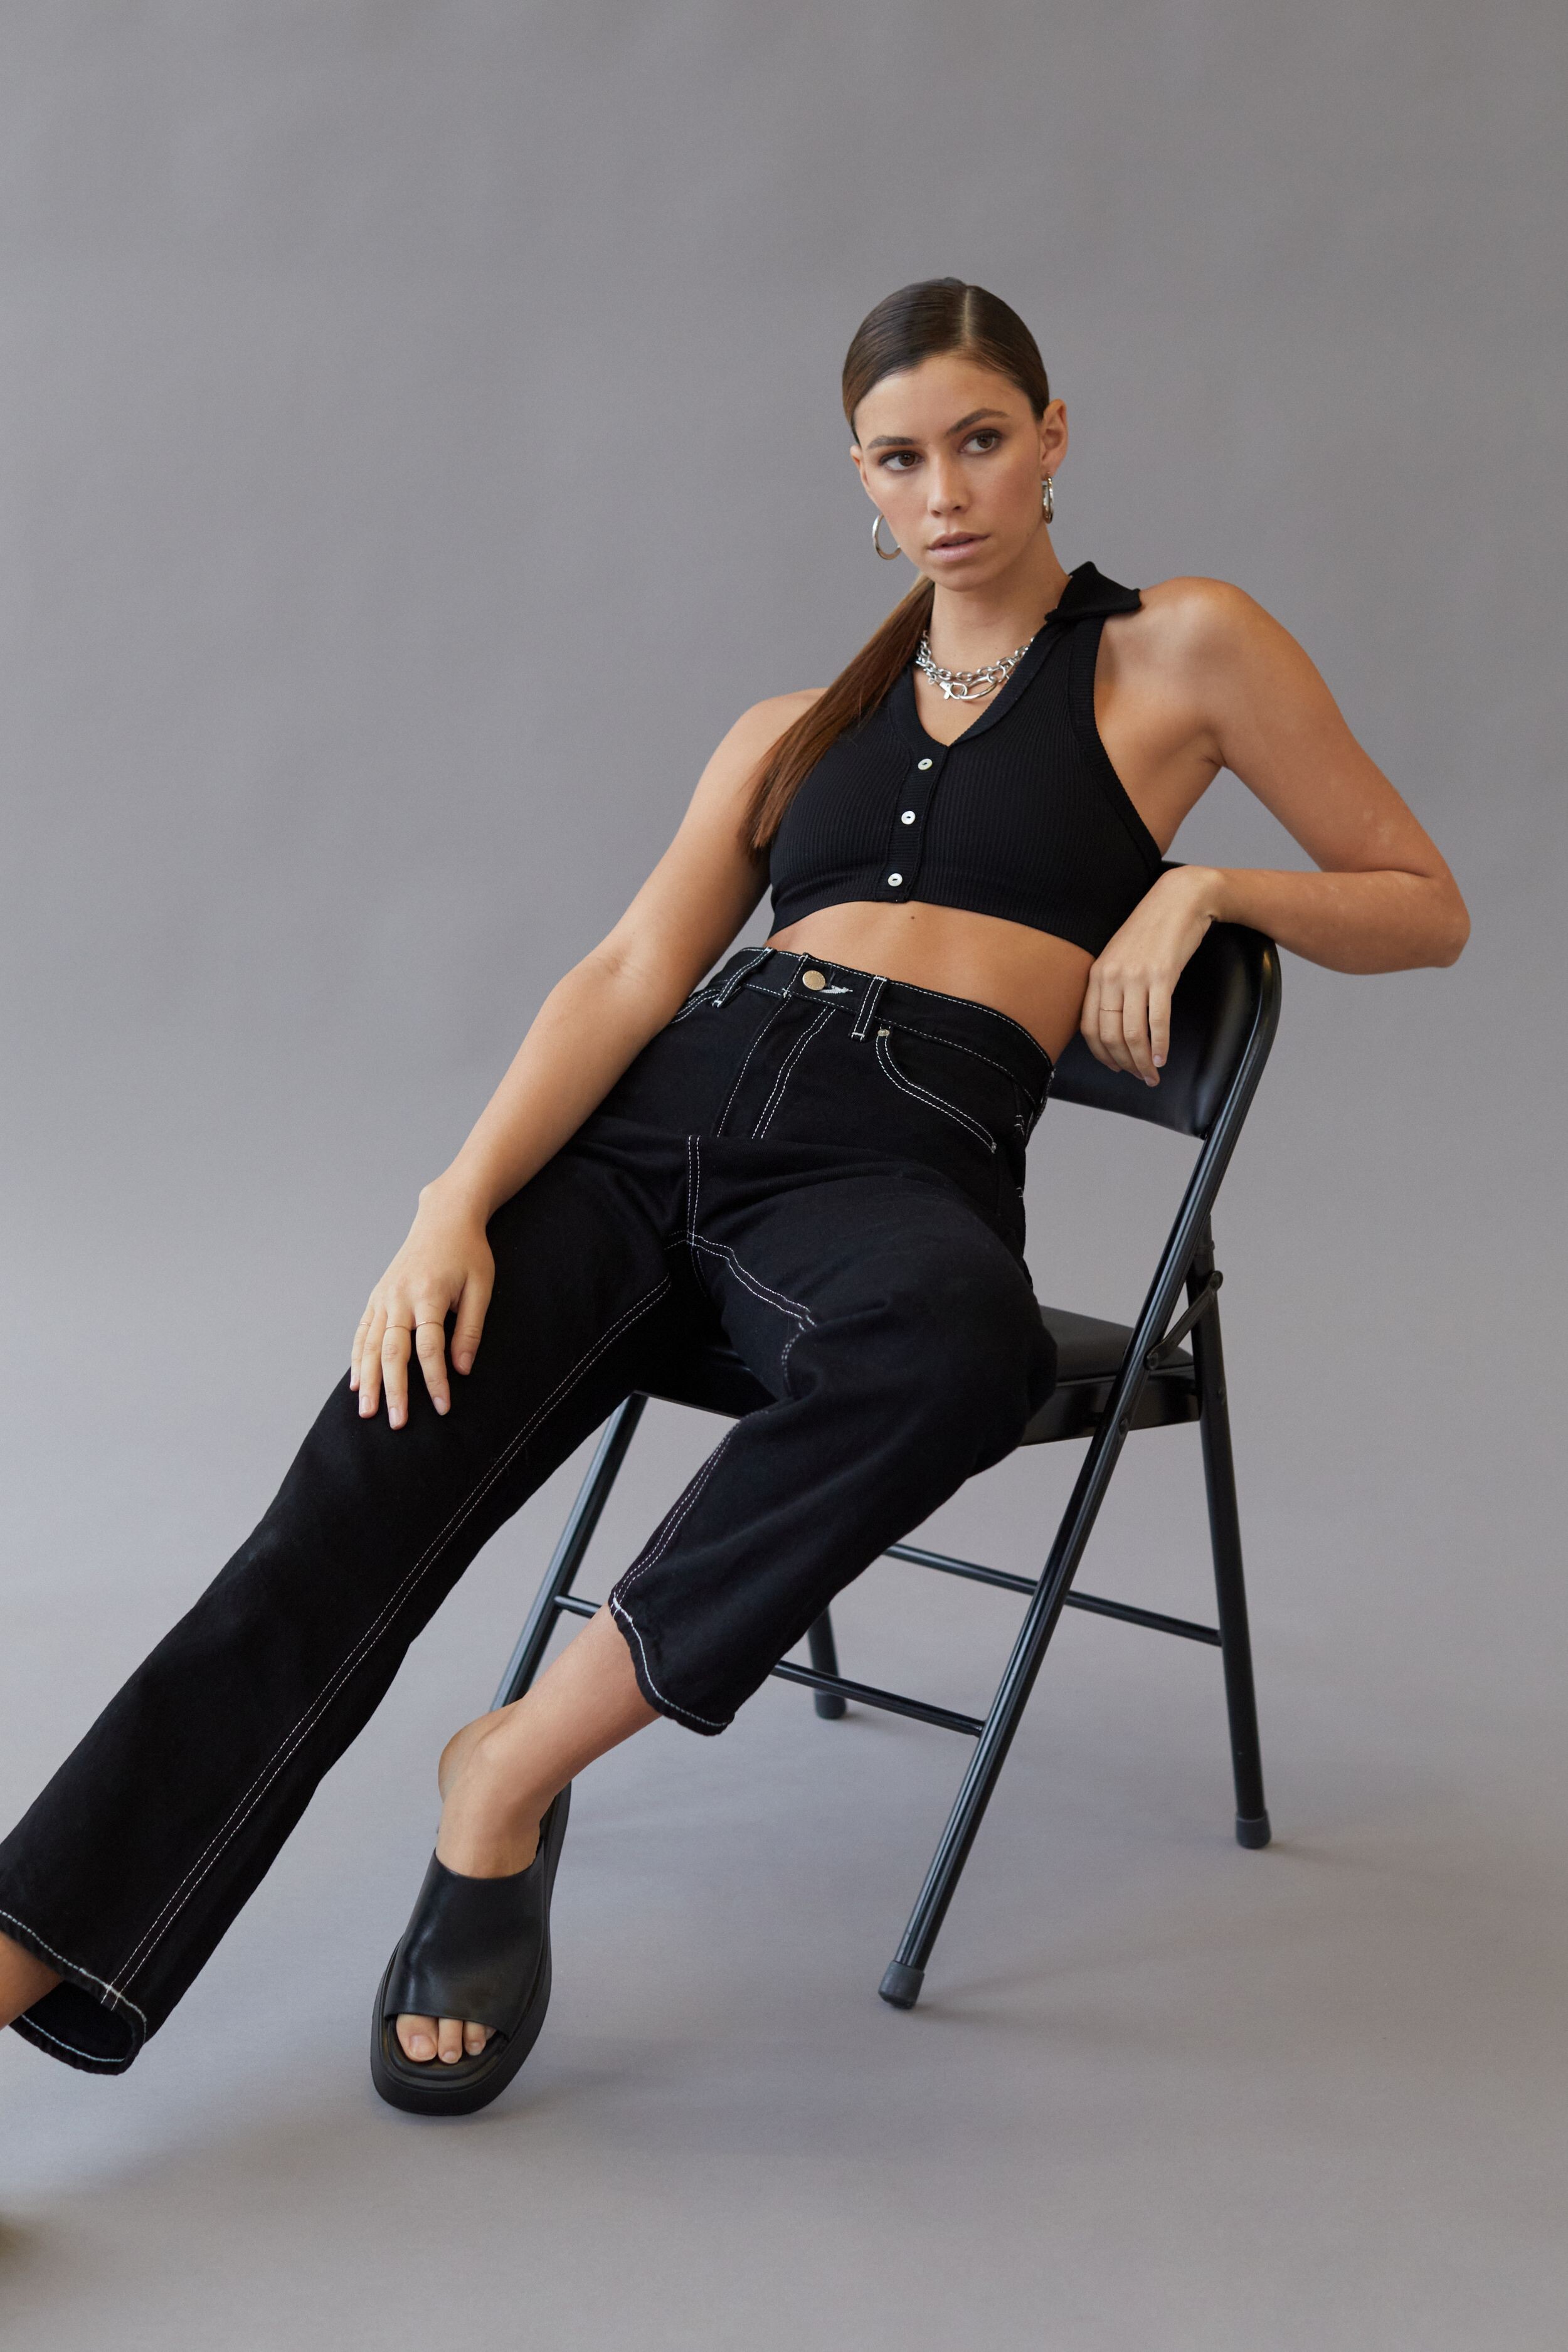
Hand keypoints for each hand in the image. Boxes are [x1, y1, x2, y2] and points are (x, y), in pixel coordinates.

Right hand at [349, 1181, 495, 1428]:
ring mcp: (384, 1296)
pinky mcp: (377, 1296)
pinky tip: (357, 1383)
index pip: (429, 1349)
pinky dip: (357, 1358)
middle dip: (394, 1391)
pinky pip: (362, 1332)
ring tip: (367, 1412)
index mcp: (428, 1295)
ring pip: (369, 1345)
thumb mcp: (481, 1287)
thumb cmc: (469, 1253)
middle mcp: (399, 1297)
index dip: (436, 1381)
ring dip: (369, 1381)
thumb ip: (470, 1329)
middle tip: (397, 1423)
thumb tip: (462, 1369)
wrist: (444, 1217)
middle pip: (391, 1352)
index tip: (443, 1408)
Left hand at [1080, 866, 1223, 1085]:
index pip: (1089, 1027)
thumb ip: (1112, 985)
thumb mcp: (1121, 955)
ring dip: (1142, 1061)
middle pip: (1110, 1036)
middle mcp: (1112, 976)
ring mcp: (1136, 976)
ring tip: (1152, 1074)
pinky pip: (1158, 1021)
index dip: (1101, 1054)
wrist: (1179, 898)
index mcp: (1097, 974)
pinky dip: (1160, 1045)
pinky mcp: (1163, 975)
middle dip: (1124, 1064)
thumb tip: (1113, 1021)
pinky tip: (1163, 1058)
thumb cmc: (1152, 929)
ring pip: (1133, 1033)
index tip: (1114, 1067)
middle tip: (1139, 1077)